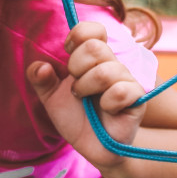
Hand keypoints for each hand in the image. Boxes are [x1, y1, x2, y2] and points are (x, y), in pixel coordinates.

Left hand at [27, 22, 146, 168]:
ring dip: (86, 87)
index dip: (78, 35)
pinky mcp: (136, 99)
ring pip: (106, 70)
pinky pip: (122, 90)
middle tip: (75, 86)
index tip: (67, 52)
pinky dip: (107, 102)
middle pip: (95, 47)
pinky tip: (106, 109)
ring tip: (84, 99)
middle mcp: (112, 64)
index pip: (93, 30)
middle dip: (76, 67)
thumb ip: (41, 80)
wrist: (92, 147)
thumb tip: (40, 66)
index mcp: (94, 58)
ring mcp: (126, 80)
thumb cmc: (76, 118)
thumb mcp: (51, 98)